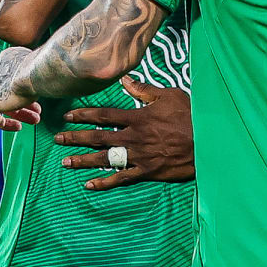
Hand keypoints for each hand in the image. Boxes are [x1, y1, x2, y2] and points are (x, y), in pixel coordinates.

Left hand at [0, 47, 41, 130]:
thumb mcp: (42, 66)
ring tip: (35, 121)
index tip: (38, 97)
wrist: (35, 73)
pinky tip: (18, 127)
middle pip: (7, 91)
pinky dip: (4, 123)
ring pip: (2, 103)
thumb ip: (39, 69)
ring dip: (19, 113)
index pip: (13, 77)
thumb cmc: (43, 68)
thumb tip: (53, 72)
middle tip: (39, 112)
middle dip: (24, 102)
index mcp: (7, 58)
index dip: (26, 89)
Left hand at [56, 79, 195, 190]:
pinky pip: (122, 178)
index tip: (68, 116)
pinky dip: (105, 182)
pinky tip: (89, 185)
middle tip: (58, 140)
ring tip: (66, 162)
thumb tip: (125, 81)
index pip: (104, 115)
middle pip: (98, 137)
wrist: (208, 143)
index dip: (84, 115)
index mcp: (137, 118)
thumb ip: (145, 90)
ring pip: (105, 158)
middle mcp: (133, 137)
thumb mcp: (170, 96)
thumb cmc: (192, 117)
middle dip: (75, 138)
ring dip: (83, 160)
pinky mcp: (148, 171)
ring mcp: (139, 156)